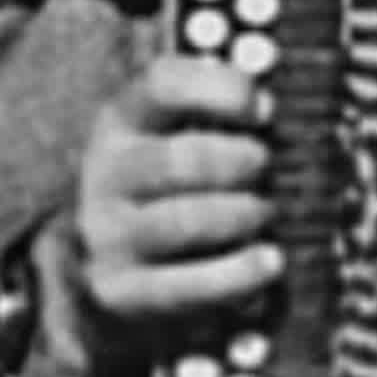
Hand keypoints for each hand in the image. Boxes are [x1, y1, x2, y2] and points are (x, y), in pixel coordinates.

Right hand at [50, 54, 282, 375]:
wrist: (107, 263)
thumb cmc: (168, 185)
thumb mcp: (177, 134)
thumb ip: (219, 114)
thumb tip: (269, 107)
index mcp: (124, 119)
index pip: (163, 85)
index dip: (220, 89)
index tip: (263, 110)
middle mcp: (107, 173)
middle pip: (180, 160)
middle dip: (241, 164)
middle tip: (266, 169)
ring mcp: (108, 234)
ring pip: (186, 222)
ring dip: (243, 215)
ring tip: (266, 213)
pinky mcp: (118, 290)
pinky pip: (187, 285)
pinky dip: (239, 273)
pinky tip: (270, 261)